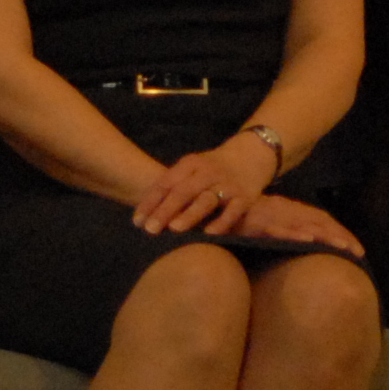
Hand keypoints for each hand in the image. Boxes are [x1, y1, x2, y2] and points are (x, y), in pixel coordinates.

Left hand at [135, 133, 273, 235]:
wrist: (251, 155)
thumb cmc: (213, 169)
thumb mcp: (193, 169)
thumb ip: (174, 187)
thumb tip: (146, 215)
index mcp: (190, 164)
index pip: (166, 183)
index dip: (150, 202)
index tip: (137, 221)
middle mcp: (208, 172)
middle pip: (183, 191)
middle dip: (165, 210)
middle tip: (150, 229)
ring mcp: (227, 184)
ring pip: (207, 199)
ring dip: (190, 214)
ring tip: (175, 229)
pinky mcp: (245, 196)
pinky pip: (233, 210)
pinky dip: (222, 221)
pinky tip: (209, 234)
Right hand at [234, 192, 362, 254]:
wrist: (212, 208)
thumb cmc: (240, 219)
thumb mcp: (266, 224)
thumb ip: (284, 233)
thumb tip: (307, 249)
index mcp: (289, 210)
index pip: (320, 220)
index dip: (340, 233)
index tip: (358, 251)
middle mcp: (283, 210)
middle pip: (317, 221)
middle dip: (339, 236)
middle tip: (357, 252)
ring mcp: (270, 215)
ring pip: (301, 224)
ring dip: (323, 235)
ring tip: (341, 247)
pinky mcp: (255, 223)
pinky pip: (276, 228)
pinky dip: (292, 233)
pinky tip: (307, 240)